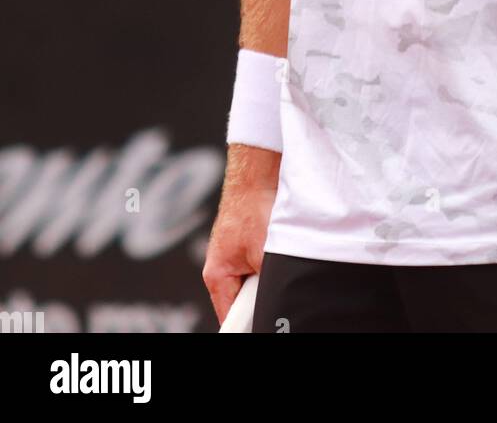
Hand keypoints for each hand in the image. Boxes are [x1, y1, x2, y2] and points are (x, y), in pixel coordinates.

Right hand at [202, 173, 277, 325]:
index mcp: (216, 276)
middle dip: (261, 296)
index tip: (264, 323)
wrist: (257, 174)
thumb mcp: (263, 253)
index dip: (249, 323)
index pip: (230, 317)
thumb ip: (266, 282)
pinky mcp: (246, 246)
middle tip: (273, 279)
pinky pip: (259, 265)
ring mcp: (234, 257)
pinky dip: (270, 260)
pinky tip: (278, 247)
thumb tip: (275, 300)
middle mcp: (221, 269)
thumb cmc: (252, 207)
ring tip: (275, 256)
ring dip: (267, 275)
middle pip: (242, 301)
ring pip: (254, 283)